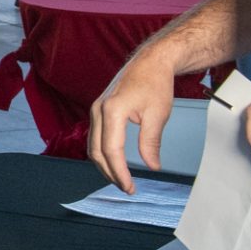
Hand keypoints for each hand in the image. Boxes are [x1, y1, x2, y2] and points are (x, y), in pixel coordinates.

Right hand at [89, 50, 179, 192]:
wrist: (150, 61)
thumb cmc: (155, 82)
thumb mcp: (158, 115)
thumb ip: (151, 142)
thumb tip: (152, 166)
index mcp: (112, 110)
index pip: (111, 150)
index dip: (120, 172)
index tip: (130, 187)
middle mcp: (98, 110)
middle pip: (96, 151)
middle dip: (110, 173)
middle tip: (127, 188)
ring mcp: (96, 109)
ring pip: (92, 145)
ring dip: (104, 164)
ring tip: (121, 179)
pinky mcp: (99, 109)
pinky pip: (95, 136)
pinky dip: (103, 153)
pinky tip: (114, 161)